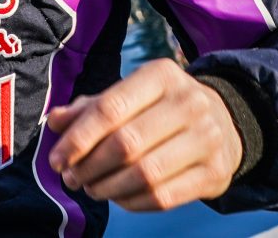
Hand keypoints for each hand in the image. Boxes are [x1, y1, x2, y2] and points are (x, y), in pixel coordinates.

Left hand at [47, 59, 242, 211]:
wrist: (223, 121)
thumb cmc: (161, 106)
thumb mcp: (130, 94)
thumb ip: (91, 107)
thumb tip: (54, 121)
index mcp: (162, 74)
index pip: (110, 108)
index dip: (78, 137)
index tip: (57, 160)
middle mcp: (189, 102)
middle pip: (127, 143)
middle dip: (90, 166)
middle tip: (71, 178)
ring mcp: (207, 138)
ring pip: (145, 174)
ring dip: (108, 188)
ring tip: (91, 188)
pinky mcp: (216, 173)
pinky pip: (164, 197)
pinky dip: (132, 202)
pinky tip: (118, 198)